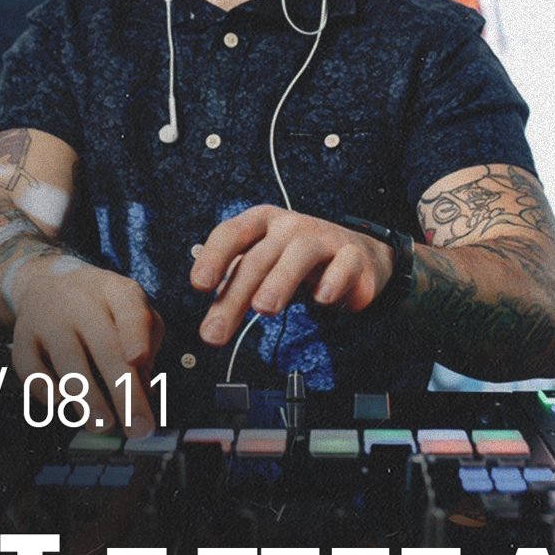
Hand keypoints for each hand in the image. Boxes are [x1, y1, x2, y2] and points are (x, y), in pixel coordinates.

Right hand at [11, 263, 163, 437]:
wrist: (48, 281)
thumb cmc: (101, 306)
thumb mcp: (130, 308)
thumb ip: (146, 342)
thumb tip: (146, 389)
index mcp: (116, 291)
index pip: (129, 308)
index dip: (135, 334)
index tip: (139, 361)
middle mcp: (82, 301)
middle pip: (104, 345)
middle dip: (123, 390)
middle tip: (137, 427)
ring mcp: (49, 318)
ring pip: (68, 360)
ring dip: (87, 397)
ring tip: (102, 424)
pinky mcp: (22, 337)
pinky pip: (31, 369)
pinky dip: (46, 390)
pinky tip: (62, 406)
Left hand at [190, 205, 393, 346]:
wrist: (355, 256)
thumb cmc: (296, 262)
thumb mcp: (262, 269)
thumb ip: (235, 291)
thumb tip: (210, 324)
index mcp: (261, 222)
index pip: (231, 233)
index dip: (214, 257)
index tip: (199, 285)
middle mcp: (289, 227)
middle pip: (259, 257)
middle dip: (235, 295)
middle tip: (216, 331)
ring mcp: (323, 238)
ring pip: (300, 253)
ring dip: (279, 280)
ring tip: (263, 309)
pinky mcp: (353, 256)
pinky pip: (344, 264)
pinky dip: (333, 280)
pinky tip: (321, 299)